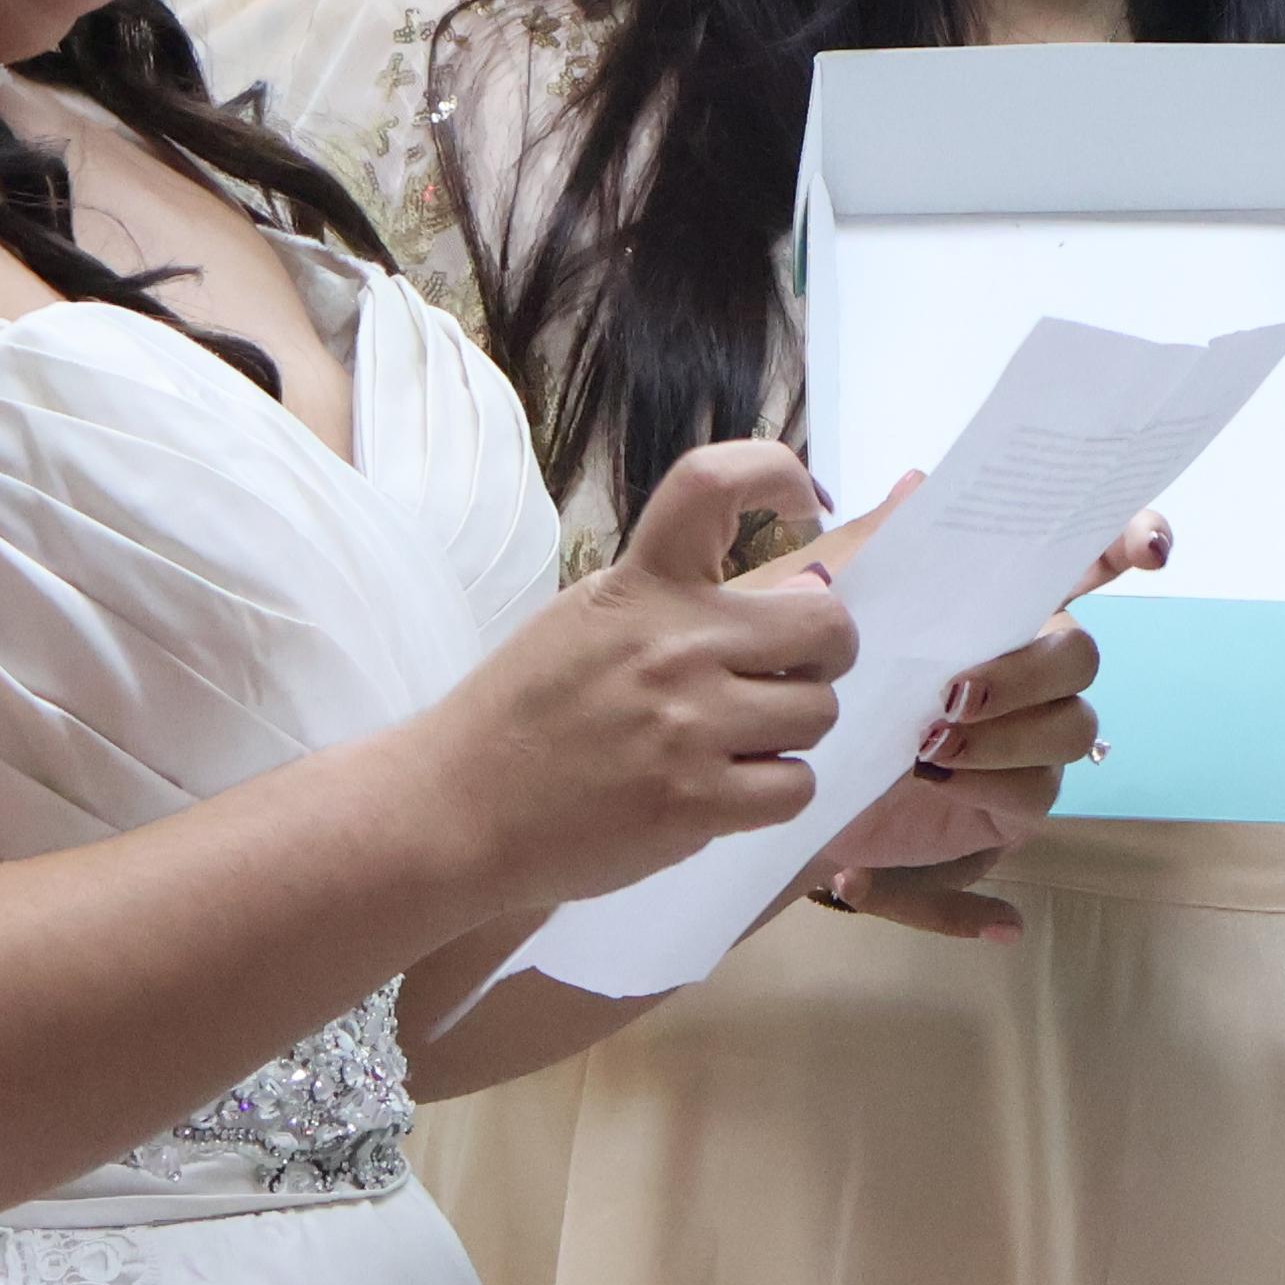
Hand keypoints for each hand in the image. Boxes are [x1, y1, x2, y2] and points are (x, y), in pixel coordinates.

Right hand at [424, 440, 854, 910]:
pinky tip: (729, 787)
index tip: (804, 502)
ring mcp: (688, 726)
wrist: (459, 810)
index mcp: (638, 586)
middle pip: (826, 625)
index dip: (776, 473)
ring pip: (819, 712)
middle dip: (824, 650)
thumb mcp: (588, 621)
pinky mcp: (696, 803)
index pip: (712, 484)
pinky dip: (775, 790)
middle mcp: (672, 645)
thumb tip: (805, 591)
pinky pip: (797, 787)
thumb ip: (686, 603)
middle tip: (788, 671)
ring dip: (793, 728)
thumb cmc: (525, 712)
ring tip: (740, 738)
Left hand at [802, 499, 1163, 943]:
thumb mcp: (823, 602)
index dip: (1127, 546)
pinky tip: (935, 779)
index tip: (1150, 550)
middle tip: (954, 691)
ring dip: (1007, 732)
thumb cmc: (812, 672)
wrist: (781, 778)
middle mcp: (1026, 664)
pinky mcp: (1013, 797)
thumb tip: (918, 486)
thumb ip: (874, 547)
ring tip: (930, 743)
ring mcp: (1028, 732)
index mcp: (995, 604)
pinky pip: (1040, 788)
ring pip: (1074, 724)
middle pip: (1083, 652)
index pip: (1081, 564)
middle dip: (1029, 670)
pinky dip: (989, 782)